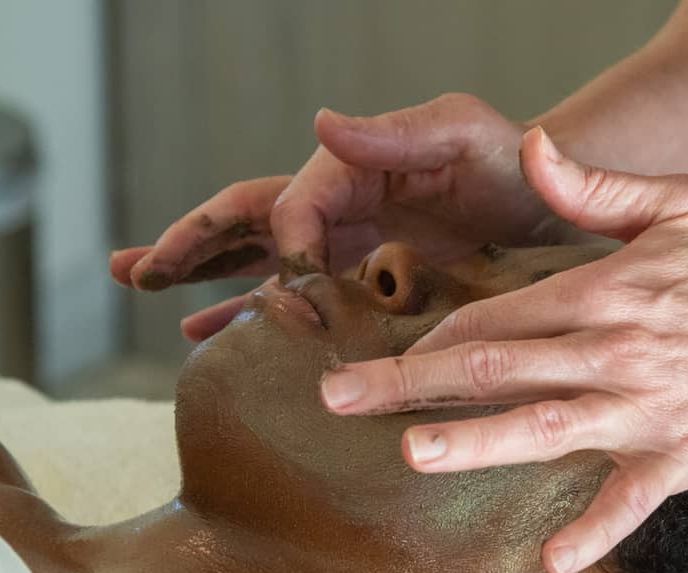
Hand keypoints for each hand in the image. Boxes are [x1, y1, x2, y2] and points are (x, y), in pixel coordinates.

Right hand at [109, 93, 565, 341]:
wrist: (554, 205)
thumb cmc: (514, 162)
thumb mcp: (461, 132)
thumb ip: (393, 132)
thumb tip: (321, 123)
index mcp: (352, 167)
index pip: (289, 205)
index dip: (281, 245)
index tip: (295, 288)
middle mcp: (335, 202)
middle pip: (242, 220)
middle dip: (186, 244)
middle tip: (133, 269)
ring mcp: (341, 243)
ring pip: (252, 260)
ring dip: (197, 277)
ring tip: (143, 289)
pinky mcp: (358, 280)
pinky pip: (291, 296)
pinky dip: (246, 312)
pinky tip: (207, 334)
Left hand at [319, 128, 687, 572]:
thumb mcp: (676, 205)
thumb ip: (594, 186)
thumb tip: (532, 148)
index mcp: (602, 291)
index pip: (497, 315)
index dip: (433, 336)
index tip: (384, 357)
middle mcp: (613, 350)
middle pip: (497, 368)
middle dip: (410, 382)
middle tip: (338, 399)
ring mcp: (646, 409)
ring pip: (544, 426)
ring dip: (476, 441)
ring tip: (411, 451)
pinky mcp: (681, 458)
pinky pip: (630, 500)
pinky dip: (595, 529)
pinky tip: (552, 562)